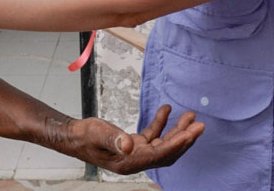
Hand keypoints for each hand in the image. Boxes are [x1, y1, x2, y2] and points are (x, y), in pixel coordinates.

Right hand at [63, 105, 203, 173]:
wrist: (74, 137)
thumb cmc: (84, 136)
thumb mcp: (98, 134)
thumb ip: (114, 140)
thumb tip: (129, 144)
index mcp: (130, 162)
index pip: (160, 155)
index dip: (177, 144)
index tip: (191, 132)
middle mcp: (136, 160)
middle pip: (167, 151)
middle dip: (184, 138)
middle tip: (199, 124)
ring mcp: (136, 153)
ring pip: (163, 143)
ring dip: (177, 130)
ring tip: (190, 116)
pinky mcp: (134, 145)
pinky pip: (153, 135)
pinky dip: (161, 123)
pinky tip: (167, 110)